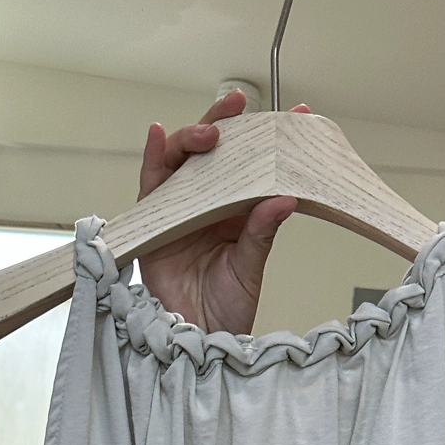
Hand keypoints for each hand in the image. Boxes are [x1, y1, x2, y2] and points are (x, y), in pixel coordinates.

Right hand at [137, 90, 305, 333]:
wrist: (199, 340)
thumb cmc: (227, 309)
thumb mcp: (251, 267)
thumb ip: (262, 231)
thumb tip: (286, 198)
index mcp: (237, 210)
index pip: (253, 163)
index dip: (270, 137)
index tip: (295, 115)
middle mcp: (207, 203)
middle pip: (213, 150)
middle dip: (225, 122)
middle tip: (240, 104)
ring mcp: (179, 209)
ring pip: (181, 159)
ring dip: (192, 137)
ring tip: (210, 132)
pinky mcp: (153, 222)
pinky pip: (149, 184)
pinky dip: (151, 156)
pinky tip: (155, 134)